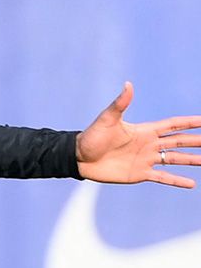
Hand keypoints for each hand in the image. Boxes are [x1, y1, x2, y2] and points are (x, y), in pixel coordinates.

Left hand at [76, 82, 200, 187]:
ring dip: (192, 160)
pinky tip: (191, 183)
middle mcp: (149, 145)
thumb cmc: (91, 137)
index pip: (174, 125)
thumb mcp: (107, 119)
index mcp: (145, 131)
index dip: (190, 122)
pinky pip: (163, 177)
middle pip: (179, 141)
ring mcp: (146, 160)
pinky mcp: (140, 174)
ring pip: (175, 159)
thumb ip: (120, 104)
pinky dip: (177, 180)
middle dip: (197, 141)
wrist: (79, 158)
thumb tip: (128, 84)